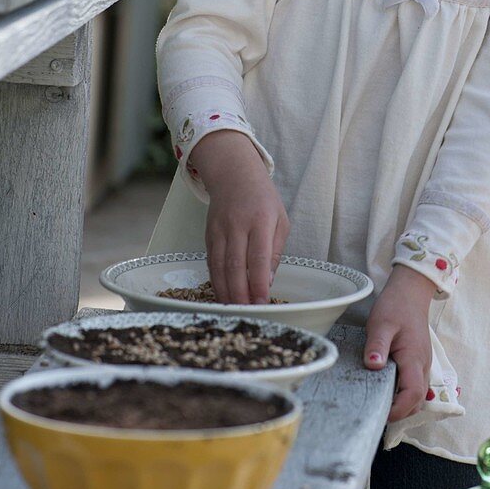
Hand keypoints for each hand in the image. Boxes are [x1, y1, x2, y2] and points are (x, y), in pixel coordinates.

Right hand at [190, 130, 289, 304]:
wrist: (234, 175)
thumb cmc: (263, 199)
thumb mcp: (280, 220)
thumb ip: (275, 250)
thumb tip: (268, 281)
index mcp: (261, 220)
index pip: (259, 256)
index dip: (259, 282)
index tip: (262, 301)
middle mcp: (237, 225)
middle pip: (235, 265)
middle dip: (240, 293)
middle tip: (247, 313)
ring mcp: (220, 230)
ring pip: (219, 266)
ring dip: (226, 291)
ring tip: (235, 310)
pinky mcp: (208, 235)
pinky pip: (211, 262)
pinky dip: (216, 281)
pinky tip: (222, 295)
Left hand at [363, 264, 435, 421]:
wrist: (410, 293)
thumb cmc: (396, 307)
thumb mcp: (381, 324)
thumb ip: (377, 346)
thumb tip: (373, 366)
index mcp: (414, 358)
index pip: (412, 394)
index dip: (399, 410)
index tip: (381, 414)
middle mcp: (422, 365)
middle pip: (417, 400)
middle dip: (400, 412)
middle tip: (377, 412)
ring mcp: (423, 364)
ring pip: (418, 395)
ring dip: (403, 404)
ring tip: (380, 402)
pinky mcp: (419, 361)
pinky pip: (415, 385)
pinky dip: (404, 394)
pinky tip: (387, 388)